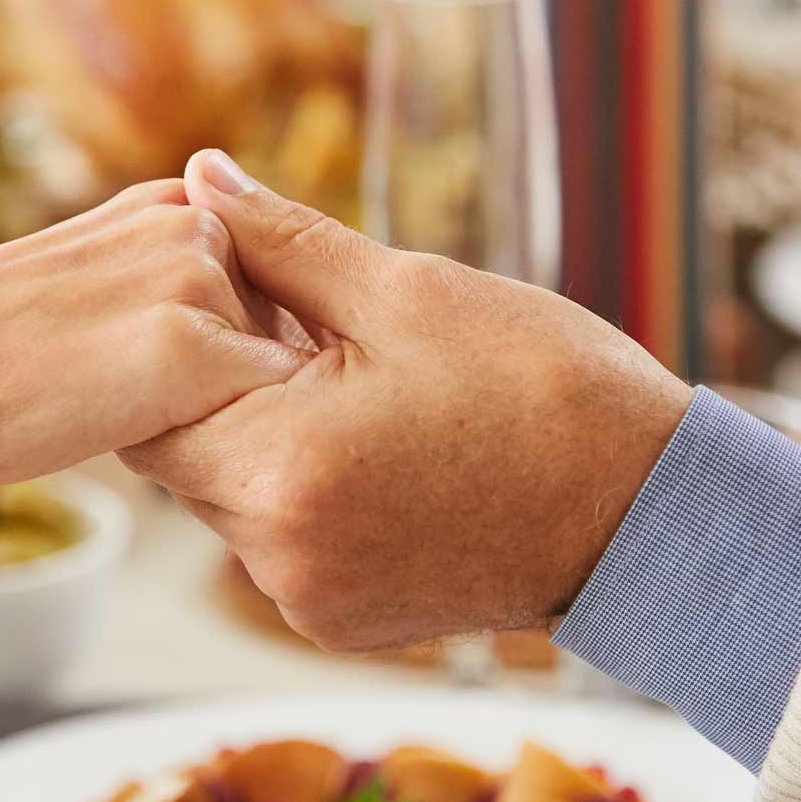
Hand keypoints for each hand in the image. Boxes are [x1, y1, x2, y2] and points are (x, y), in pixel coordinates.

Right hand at [0, 178, 303, 619]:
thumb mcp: (83, 282)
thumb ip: (162, 284)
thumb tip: (241, 336)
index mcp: (171, 203)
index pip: (267, 295)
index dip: (227, 359)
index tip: (140, 380)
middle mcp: (195, 225)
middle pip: (281, 339)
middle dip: (232, 388)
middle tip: (117, 396)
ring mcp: (196, 283)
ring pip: (273, 386)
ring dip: (221, 419)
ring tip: (110, 410)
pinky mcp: (191, 352)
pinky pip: (257, 426)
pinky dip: (215, 450)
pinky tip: (125, 437)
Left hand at [119, 151, 690, 654]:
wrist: (652, 514)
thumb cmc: (545, 390)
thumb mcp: (408, 291)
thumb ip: (281, 240)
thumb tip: (199, 178)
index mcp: (276, 471)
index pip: (148, 405)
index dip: (179, 336)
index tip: (236, 291)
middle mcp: (275, 556)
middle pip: (184, 454)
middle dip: (225, 383)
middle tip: (301, 326)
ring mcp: (308, 600)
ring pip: (233, 498)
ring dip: (265, 435)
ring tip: (351, 383)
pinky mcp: (340, 622)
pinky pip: (283, 542)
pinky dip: (306, 490)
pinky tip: (376, 446)